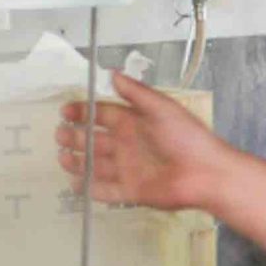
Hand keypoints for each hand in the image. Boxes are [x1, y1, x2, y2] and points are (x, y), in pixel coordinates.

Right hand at [55, 72, 231, 210]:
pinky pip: (107, 191)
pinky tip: (77, 184)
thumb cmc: (188, 138)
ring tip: (63, 158)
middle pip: (94, 140)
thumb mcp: (162, 108)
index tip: (66, 111)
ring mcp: (129, 169)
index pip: (102, 114)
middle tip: (60, 135)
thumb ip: (136, 93)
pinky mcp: (132, 192)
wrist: (206, 174)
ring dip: (78, 162)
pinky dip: (91, 189)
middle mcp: (128, 145)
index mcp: (134, 122)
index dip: (83, 112)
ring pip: (95, 165)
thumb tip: (113, 74)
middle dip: (75, 137)